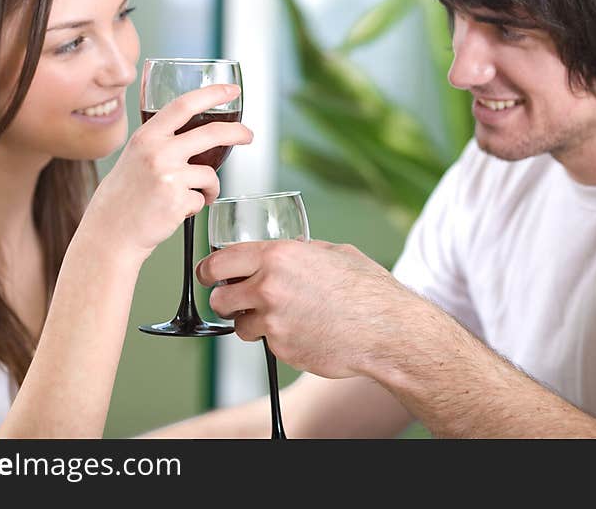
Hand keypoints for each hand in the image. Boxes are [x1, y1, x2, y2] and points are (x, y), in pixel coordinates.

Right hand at [82, 84, 251, 262]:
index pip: (183, 105)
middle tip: (248, 135)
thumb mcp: (134, 158)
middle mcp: (157, 152)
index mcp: (146, 137)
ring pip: (210, 174)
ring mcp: (169, 177)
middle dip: (237, 132)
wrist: (109, 233)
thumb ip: (160, 144)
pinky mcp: (178, 201)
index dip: (211, 94)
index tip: (231, 90)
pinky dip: (195, 206)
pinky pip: (202, 199)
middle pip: (211, 133)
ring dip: (209, 188)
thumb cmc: (123, 198)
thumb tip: (197, 137)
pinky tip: (174, 212)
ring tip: (190, 197)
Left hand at [197, 240, 415, 378]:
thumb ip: (300, 250)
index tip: (208, 276)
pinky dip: (276, 340)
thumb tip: (286, 248)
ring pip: (239, 325)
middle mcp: (269, 286)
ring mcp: (273, 320)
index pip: (218, 262)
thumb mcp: (333, 252)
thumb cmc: (367, 289)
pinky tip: (301, 331)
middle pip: (218, 298)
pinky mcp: (281, 348)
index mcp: (277, 256)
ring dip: (252, 323)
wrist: (386, 329)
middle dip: (226, 301)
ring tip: (280, 318)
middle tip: (241, 301)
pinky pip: (265, 344)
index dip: (209, 271)